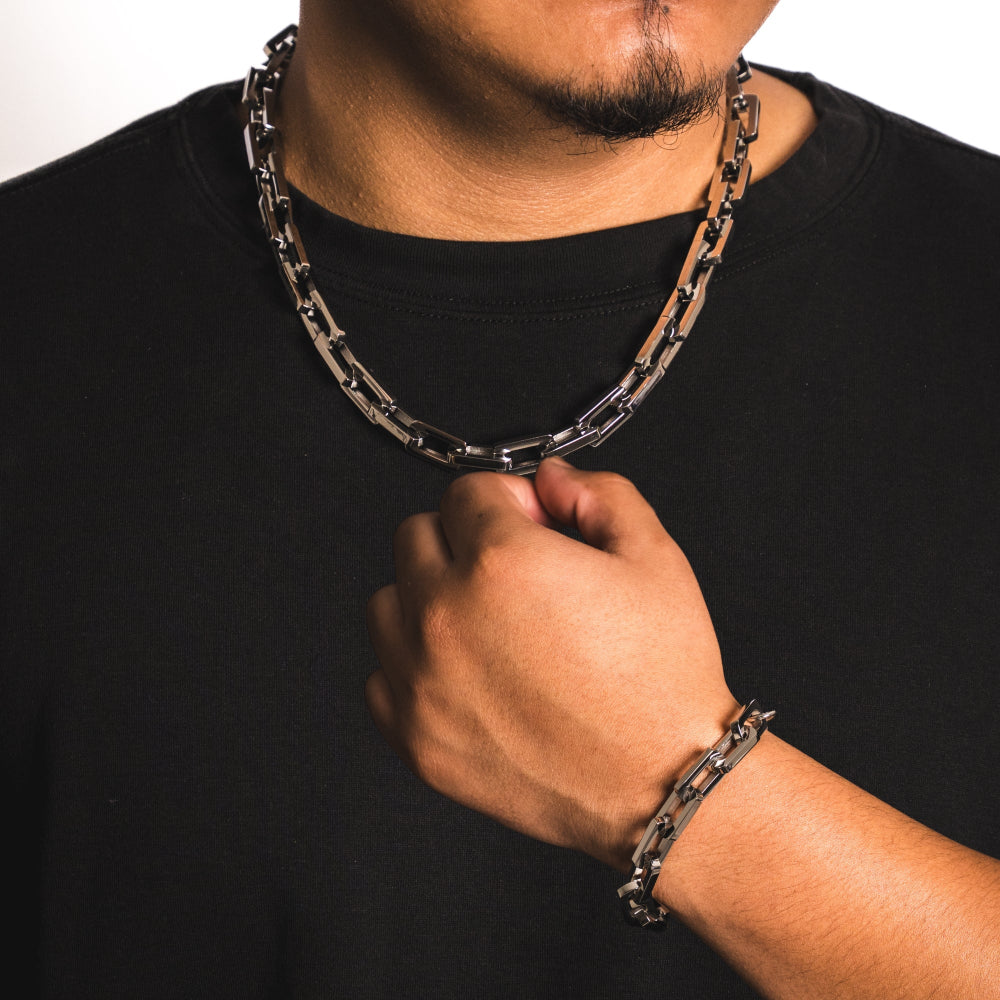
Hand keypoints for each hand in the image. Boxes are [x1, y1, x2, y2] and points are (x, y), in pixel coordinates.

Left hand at [365, 458, 738, 869]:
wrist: (661, 784)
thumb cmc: (662, 676)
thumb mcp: (654, 556)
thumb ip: (599, 493)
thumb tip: (550, 480)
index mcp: (500, 559)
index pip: (465, 491)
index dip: (509, 500)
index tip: (534, 526)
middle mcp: (445, 615)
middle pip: (416, 536)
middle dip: (463, 538)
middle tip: (513, 571)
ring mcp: (420, 679)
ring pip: (388, 601)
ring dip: (428, 597)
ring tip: (486, 623)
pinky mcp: (414, 736)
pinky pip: (381, 674)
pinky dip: (413, 665)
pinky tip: (465, 672)